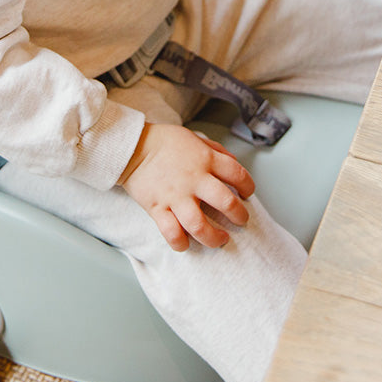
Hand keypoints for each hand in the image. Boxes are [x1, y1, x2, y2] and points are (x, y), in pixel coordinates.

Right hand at [118, 122, 254, 250]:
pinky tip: (186, 244)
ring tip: (220, 239)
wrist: (133, 146)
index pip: (237, 174)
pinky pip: (171, 232)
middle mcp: (194, 179)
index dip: (248, 186)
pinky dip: (180, 243)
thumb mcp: (195, 138)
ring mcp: (175, 196)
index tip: (247, 193)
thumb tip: (233, 161)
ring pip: (199, 225)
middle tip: (241, 220)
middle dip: (239, 216)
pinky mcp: (157, 208)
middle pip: (226, 203)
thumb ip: (215, 150)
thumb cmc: (165, 141)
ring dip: (214, 237)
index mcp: (206, 159)